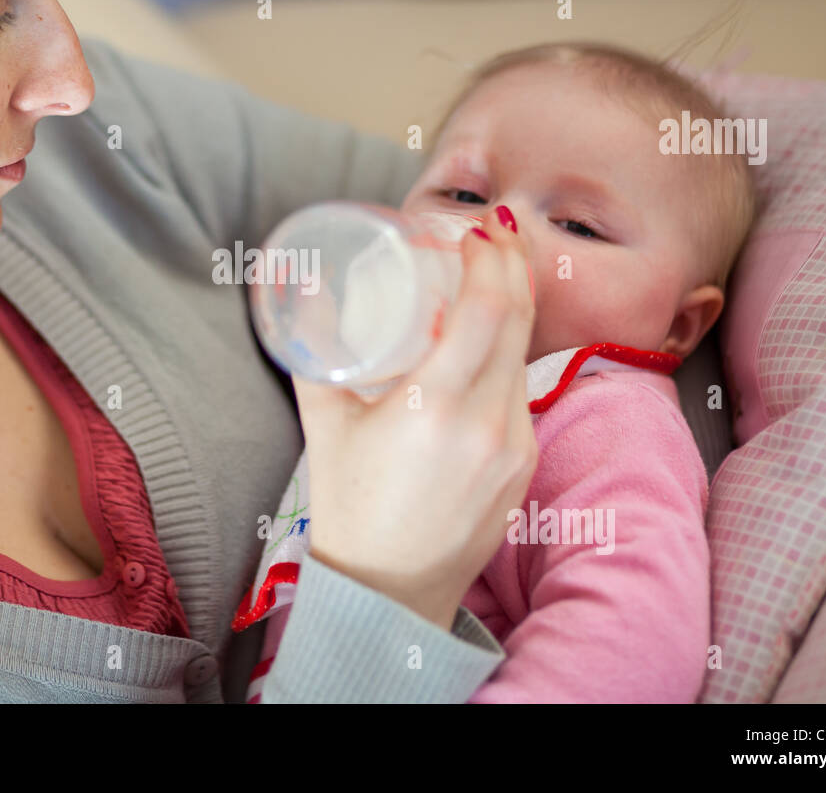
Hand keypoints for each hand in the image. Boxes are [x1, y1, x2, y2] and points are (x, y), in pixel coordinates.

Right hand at [294, 207, 538, 629]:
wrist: (390, 595)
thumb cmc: (351, 510)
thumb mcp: (324, 425)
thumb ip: (312, 351)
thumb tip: (301, 288)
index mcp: (435, 410)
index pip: (486, 312)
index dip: (490, 260)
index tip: (476, 231)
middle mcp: (488, 426)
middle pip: (518, 321)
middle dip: (510, 266)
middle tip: (489, 233)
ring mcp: (515, 447)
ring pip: (524, 354)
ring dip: (513, 306)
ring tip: (487, 276)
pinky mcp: (525, 465)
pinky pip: (521, 391)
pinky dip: (508, 353)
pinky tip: (485, 342)